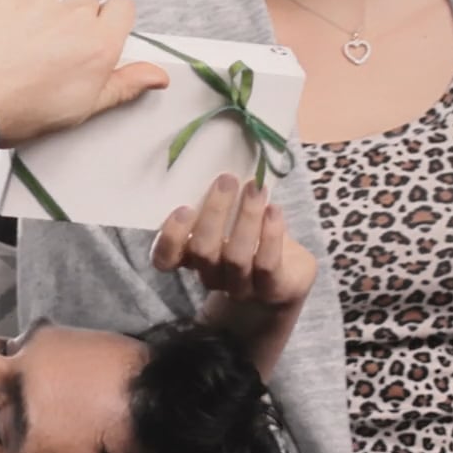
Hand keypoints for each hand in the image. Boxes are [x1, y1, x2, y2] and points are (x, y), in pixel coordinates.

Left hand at [0, 0, 168, 146]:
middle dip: (71, 19)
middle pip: (84, 1)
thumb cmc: (18, 111)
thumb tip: (159, 75)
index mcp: (99, 45)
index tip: (89, 36)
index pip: (122, 8)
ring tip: (13, 46)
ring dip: (36, 13)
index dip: (106, 21)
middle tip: (47, 49)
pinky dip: (7, 7)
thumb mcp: (80, 109)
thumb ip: (123, 85)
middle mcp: (75, 14)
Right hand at [150, 174, 317, 379]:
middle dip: (214, 212)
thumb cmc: (252, 239)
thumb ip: (221, 203)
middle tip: (227, 180)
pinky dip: (270, 234)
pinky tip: (274, 210)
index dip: (170, 237)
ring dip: (246, 217)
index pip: (165, 259)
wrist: (288, 279)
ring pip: (236, 257)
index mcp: (192, 258)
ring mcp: (240, 287)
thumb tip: (223, 163)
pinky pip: (266, 264)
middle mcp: (211, 275)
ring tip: (257, 188)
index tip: (183, 207)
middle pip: (203, 251)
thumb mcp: (231, 222)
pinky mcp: (271, 289)